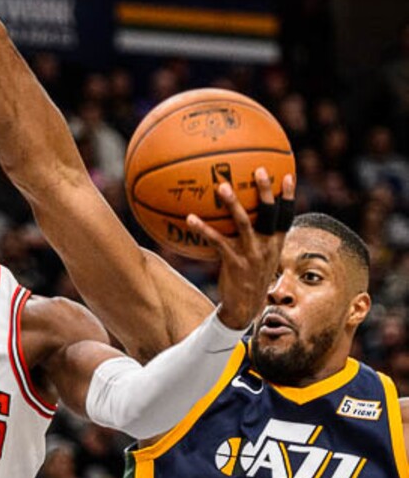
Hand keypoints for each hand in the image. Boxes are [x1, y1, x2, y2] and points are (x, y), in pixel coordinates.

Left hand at [186, 168, 295, 329]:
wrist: (244, 307)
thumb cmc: (249, 275)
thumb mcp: (260, 255)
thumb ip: (257, 235)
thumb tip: (243, 212)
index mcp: (275, 242)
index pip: (286, 216)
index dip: (288, 196)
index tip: (287, 175)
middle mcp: (267, 246)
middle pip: (269, 214)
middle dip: (265, 191)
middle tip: (259, 170)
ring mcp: (252, 254)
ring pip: (244, 223)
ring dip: (233, 203)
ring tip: (222, 186)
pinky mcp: (234, 262)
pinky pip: (217, 241)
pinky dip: (203, 229)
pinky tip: (190, 218)